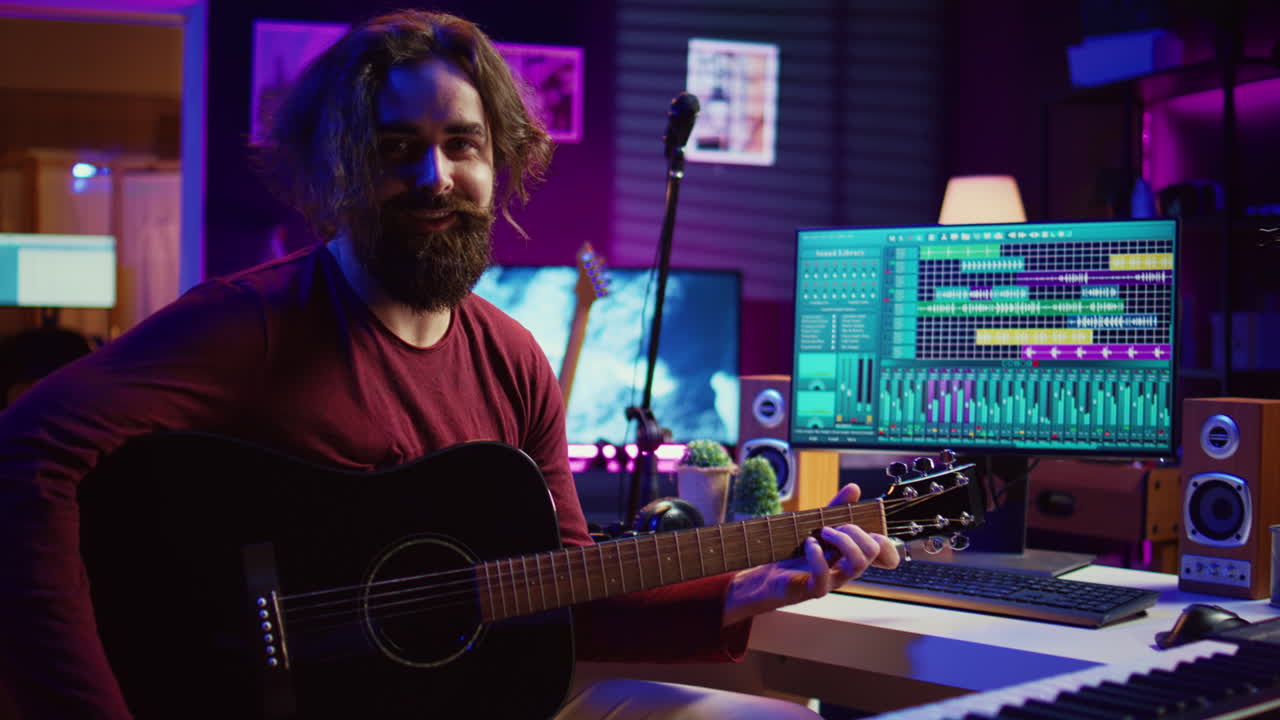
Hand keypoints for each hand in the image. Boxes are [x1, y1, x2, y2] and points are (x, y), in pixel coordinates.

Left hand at [722, 483, 899, 625]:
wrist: (768, 576)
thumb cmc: (795, 553)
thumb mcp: (816, 525)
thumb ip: (836, 509)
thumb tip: (854, 488)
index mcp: (851, 555)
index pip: (885, 553)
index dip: (887, 542)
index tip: (869, 529)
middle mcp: (847, 569)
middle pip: (871, 552)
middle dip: (856, 531)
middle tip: (833, 526)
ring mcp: (833, 581)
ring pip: (857, 564)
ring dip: (843, 541)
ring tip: (822, 532)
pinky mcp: (814, 590)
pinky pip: (823, 577)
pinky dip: (818, 556)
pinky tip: (809, 545)